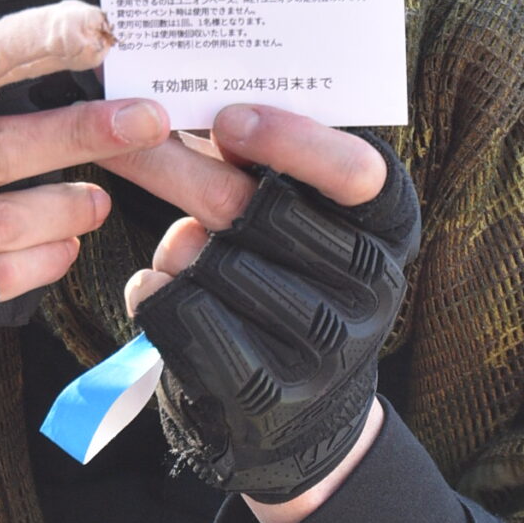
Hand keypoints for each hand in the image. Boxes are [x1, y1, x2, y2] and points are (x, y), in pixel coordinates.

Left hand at [118, 104, 419, 504]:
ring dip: (178, 246)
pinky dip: (156, 292)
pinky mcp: (268, 391)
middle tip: (134, 144)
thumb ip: (266, 166)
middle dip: (190, 174)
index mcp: (389, 226)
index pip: (359, 173)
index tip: (228, 121)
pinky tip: (157, 286)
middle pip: (267, 212)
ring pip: (218, 263)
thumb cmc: (291, 280)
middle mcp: (372, 285)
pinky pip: (184, 316)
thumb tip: (181, 109)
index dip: (293, 141)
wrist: (303, 413)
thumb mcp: (305, 218)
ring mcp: (324, 346)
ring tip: (180, 246)